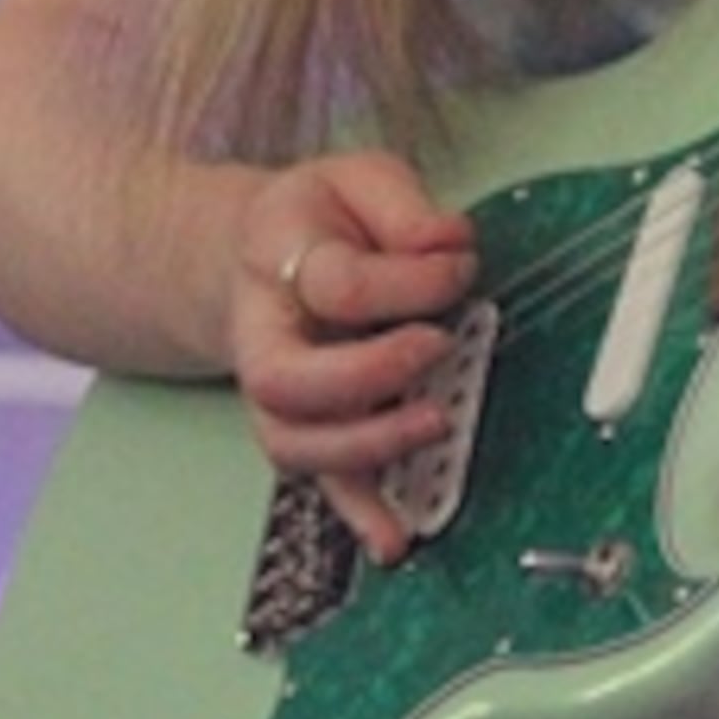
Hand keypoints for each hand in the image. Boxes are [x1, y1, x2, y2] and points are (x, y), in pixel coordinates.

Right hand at [228, 150, 479, 564]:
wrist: (261, 258)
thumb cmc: (319, 222)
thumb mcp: (358, 180)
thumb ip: (405, 207)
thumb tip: (450, 244)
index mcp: (276, 259)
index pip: (335, 283)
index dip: (409, 278)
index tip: (458, 264)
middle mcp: (265, 337)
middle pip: (288, 381)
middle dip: (369, 374)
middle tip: (435, 347)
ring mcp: (280, 397)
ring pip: (296, 445)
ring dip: (369, 448)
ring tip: (435, 425)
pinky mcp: (307, 434)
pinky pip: (324, 485)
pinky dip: (361, 515)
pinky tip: (396, 538)